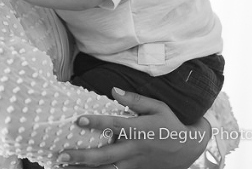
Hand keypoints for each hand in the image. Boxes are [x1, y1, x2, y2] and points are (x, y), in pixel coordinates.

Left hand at [57, 88, 209, 168]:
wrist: (189, 148)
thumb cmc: (170, 124)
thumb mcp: (158, 107)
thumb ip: (135, 100)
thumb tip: (113, 90)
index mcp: (138, 129)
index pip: (114, 125)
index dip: (96, 122)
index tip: (79, 120)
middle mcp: (134, 149)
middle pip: (105, 155)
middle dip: (82, 156)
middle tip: (62, 154)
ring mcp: (134, 164)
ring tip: (64, 166)